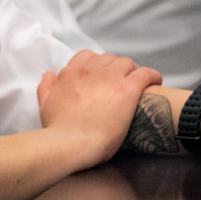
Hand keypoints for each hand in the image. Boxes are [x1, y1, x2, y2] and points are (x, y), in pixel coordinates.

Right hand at [37, 51, 162, 158]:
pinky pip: (146, 73)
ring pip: (128, 63)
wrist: (70, 143)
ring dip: (133, 72)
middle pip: (109, 59)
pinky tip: (156, 82)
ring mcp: (110, 78)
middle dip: (116, 69)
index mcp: (70, 73)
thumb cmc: (57, 130)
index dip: (97, 65)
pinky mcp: (127, 89)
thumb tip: (49, 73)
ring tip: (138, 85)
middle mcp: (90, 70)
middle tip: (121, 84)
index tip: (102, 77)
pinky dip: (152, 76)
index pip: (87, 56)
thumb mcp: (45, 104)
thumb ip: (46, 86)